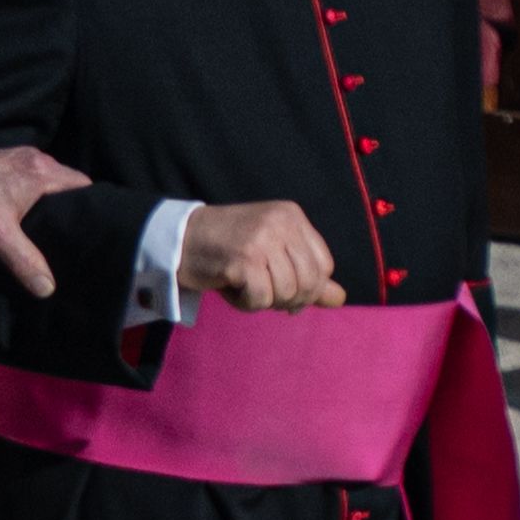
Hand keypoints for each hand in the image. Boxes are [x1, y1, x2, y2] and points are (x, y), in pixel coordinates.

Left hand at [0, 140, 87, 297]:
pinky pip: (32, 177)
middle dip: (73, 206)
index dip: (93, 206)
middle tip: (74, 234)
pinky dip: (36, 194)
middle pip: (69, 183)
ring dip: (53, 200)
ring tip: (54, 228)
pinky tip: (29, 215)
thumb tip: (47, 287)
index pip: (84, 186)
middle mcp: (36, 160)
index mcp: (42, 173)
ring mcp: (19, 158)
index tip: (95, 228)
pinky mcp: (5, 162)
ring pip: (50, 180)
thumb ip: (25, 261)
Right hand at [180, 199, 345, 311]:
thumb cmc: (228, 249)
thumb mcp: (272, 255)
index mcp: (292, 215)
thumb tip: (340, 299)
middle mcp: (281, 223)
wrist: (179, 239)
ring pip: (286, 293)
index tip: (283, 290)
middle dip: (289, 299)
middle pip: (310, 283)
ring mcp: (263, 239)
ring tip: (242, 285)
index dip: (308, 288)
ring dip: (263, 301)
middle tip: (262, 293)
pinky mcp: (243, 259)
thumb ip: (307, 276)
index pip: (324, 266)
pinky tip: (231, 288)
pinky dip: (245, 303)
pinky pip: (261, 299)